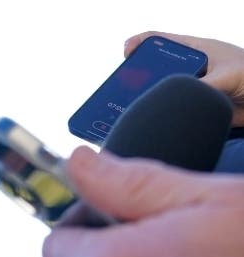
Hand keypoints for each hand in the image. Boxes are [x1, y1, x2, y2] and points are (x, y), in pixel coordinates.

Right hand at [126, 32, 243, 126]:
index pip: (162, 41)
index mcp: (196, 50)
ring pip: (159, 93)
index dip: (140, 43)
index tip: (126, 52)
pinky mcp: (193, 109)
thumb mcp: (228, 76)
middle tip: (120, 87)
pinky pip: (170, 112)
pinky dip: (156, 116)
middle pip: (154, 69)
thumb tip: (173, 100)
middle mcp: (190, 69)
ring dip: (144, 99)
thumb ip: (202, 87)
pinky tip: (143, 122)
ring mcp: (190, 89)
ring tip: (125, 108)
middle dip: (135, 77)